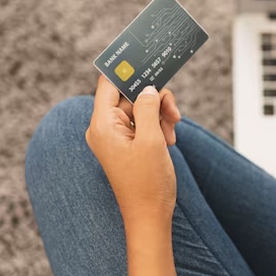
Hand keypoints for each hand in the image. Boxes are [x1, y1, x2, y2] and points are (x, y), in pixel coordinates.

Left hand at [86, 76, 180, 226]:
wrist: (150, 217)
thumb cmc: (148, 182)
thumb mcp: (151, 139)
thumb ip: (147, 107)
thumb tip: (147, 87)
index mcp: (102, 125)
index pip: (109, 83)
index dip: (127, 69)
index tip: (145, 58)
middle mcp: (104, 128)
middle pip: (130, 95)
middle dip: (154, 100)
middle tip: (173, 114)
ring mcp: (116, 137)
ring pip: (140, 108)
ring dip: (160, 116)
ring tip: (172, 135)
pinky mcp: (128, 145)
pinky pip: (143, 124)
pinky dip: (158, 127)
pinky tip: (169, 141)